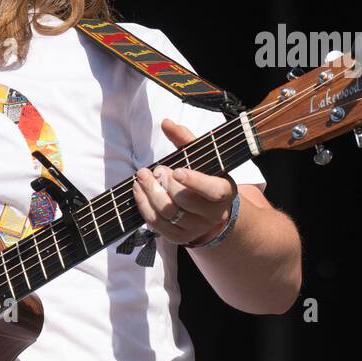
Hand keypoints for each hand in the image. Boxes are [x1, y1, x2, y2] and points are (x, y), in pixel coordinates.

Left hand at [131, 119, 236, 245]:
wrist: (211, 211)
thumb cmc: (204, 177)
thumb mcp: (201, 158)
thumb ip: (185, 140)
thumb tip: (166, 122)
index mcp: (223, 192)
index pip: (211, 190)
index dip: (194, 181)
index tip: (176, 170)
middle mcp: (212, 214)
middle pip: (183, 201)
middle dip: (163, 184)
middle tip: (152, 170)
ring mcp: (195, 228)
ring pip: (168, 214)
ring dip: (149, 194)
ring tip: (140, 177)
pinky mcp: (179, 238)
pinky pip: (157, 225)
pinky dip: (144, 206)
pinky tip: (138, 192)